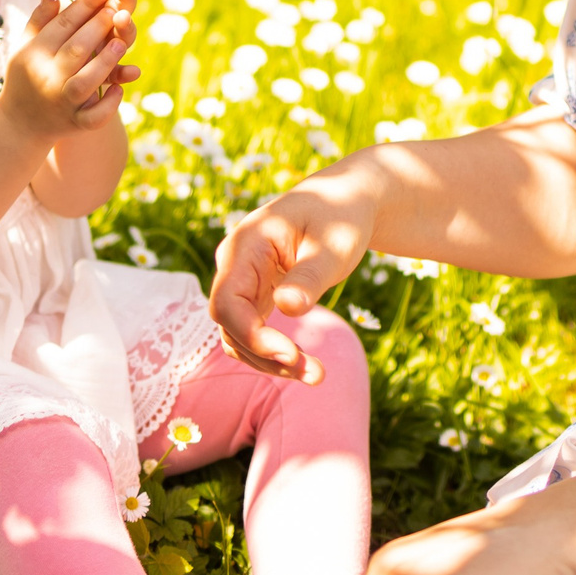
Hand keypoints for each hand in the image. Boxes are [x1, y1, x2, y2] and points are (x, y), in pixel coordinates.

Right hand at [1, 0, 136, 139]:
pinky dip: (109, 104)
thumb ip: (41, 17)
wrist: (19, 123)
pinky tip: (118, 88)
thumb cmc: (25, 74)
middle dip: (98, 28)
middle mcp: (47, 78)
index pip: (63, 25)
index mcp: (34, 54)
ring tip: (121, 42)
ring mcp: (62, 103)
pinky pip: (94, 117)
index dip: (85, 6)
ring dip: (106, 61)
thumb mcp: (26, 44)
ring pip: (86, 82)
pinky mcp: (75, 123)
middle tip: (116, 9)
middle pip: (76, 49)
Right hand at [209, 168, 378, 381]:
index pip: (228, 302)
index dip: (252, 336)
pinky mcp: (255, 293)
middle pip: (230, 324)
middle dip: (266, 356)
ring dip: (271, 361)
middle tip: (316, 374)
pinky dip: (274, 351)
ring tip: (316, 374)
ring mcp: (242, 279)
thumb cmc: (341, 215)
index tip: (292, 355)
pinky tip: (304, 363)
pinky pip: (252, 330)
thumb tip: (287, 308)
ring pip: (239, 334)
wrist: (347, 199)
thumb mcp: (334, 245)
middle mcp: (234, 263)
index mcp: (246, 244)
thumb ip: (309, 276)